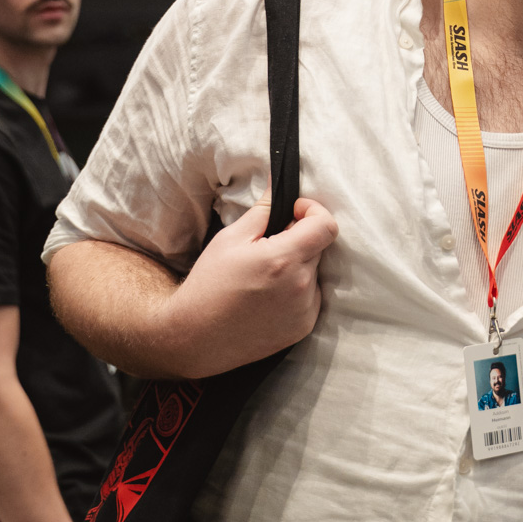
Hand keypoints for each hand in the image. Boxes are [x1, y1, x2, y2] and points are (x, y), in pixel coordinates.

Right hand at [160, 197, 337, 377]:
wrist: (196, 337)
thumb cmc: (209, 285)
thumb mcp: (230, 239)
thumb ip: (263, 209)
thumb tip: (278, 184)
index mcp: (283, 259)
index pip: (326, 226)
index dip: (313, 212)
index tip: (294, 213)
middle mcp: (301, 286)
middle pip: (318, 247)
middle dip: (299, 239)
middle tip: (267, 248)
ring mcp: (305, 310)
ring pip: (314, 272)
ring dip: (298, 266)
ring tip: (264, 277)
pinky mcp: (303, 327)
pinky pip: (311, 297)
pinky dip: (297, 291)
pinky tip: (268, 297)